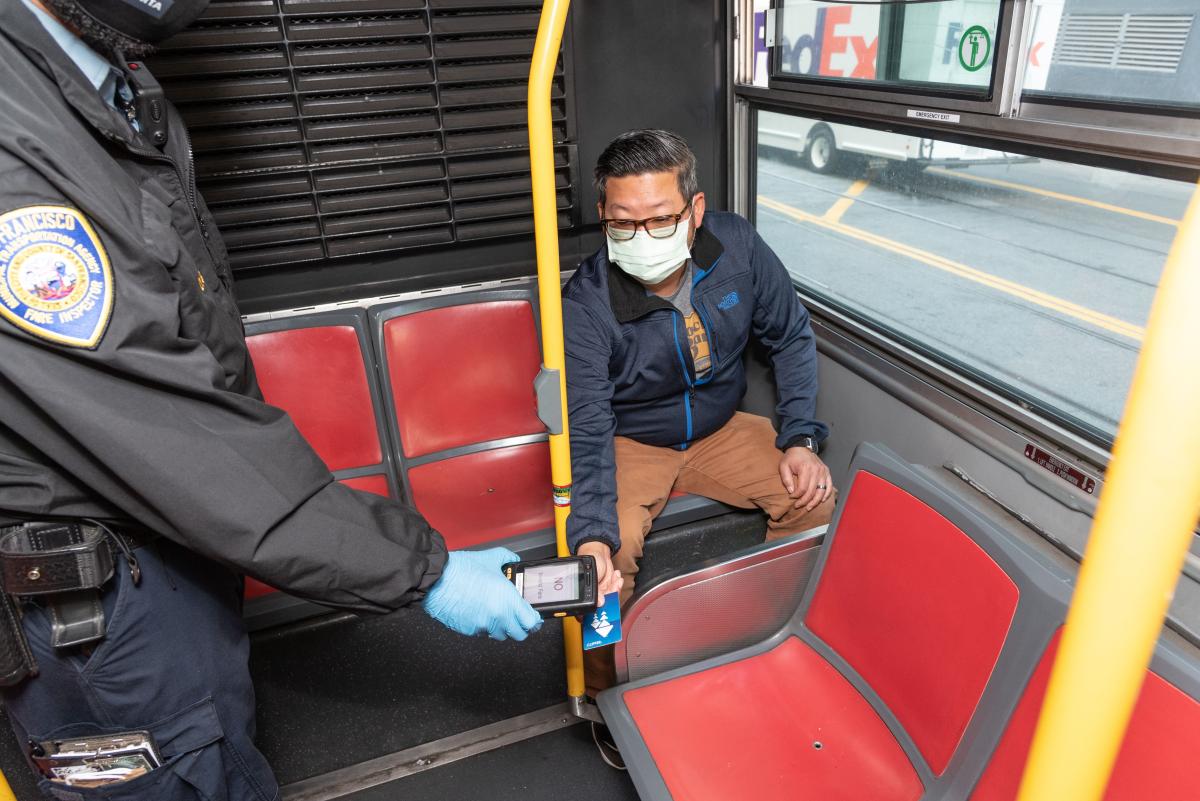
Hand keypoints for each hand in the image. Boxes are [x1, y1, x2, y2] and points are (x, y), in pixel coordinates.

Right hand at [422, 548, 542, 640]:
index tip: (533, 617)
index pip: (531, 622)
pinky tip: (479, 612)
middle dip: (520, 626)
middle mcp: (498, 616)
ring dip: (502, 627)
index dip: (534, 621)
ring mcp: (483, 625)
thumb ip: (508, 559)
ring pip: (500, 635)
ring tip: (497, 613)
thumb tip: (513, 560)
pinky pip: (482, 632)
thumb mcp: (491, 558)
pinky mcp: (469, 630)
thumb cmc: (461, 569)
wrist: (436, 579)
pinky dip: (484, 626)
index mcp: (508, 599)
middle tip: (518, 618)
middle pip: (519, 634)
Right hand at [576, 540, 622, 605]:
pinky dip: (618, 584)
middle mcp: (592, 595)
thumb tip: (600, 603)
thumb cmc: (589, 560)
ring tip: (616, 580)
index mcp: (583, 594)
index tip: (606, 611)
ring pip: (611, 598)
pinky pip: (615, 591)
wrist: (598, 549)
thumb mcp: (591, 575)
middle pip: (603, 605)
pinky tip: (616, 577)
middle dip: (611, 598)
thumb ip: (595, 590)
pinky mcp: (608, 587)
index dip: (598, 613)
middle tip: (613, 590)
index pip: (590, 609)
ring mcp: (601, 591)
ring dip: (616, 589)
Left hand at [779, 447, 833, 511]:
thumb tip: (792, 492)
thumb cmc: (791, 457)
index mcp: (805, 468)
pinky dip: (826, 495)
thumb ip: (786, 479)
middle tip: (797, 506)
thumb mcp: (783, 466)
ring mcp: (823, 471)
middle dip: (804, 501)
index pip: (803, 488)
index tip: (791, 497)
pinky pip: (829, 486)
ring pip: (821, 491)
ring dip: (815, 502)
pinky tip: (821, 501)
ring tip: (808, 507)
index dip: (797, 496)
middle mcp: (816, 470)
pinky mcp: (826, 472)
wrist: (801, 447)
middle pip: (812, 492)